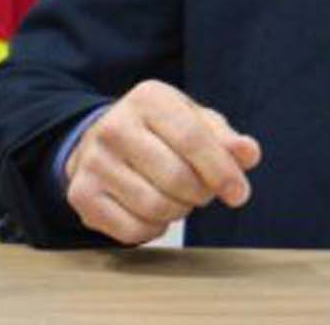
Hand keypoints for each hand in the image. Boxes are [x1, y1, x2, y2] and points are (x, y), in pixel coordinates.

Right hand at [64, 79, 261, 244]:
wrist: (103, 140)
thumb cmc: (162, 131)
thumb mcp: (196, 122)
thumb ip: (226, 139)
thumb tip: (248, 154)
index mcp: (149, 98)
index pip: (193, 139)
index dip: (222, 171)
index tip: (240, 194)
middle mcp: (114, 126)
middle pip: (176, 178)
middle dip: (201, 193)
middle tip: (203, 192)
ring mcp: (93, 161)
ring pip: (155, 207)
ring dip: (179, 211)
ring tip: (178, 198)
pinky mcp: (81, 195)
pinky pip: (132, 230)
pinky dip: (154, 229)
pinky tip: (154, 212)